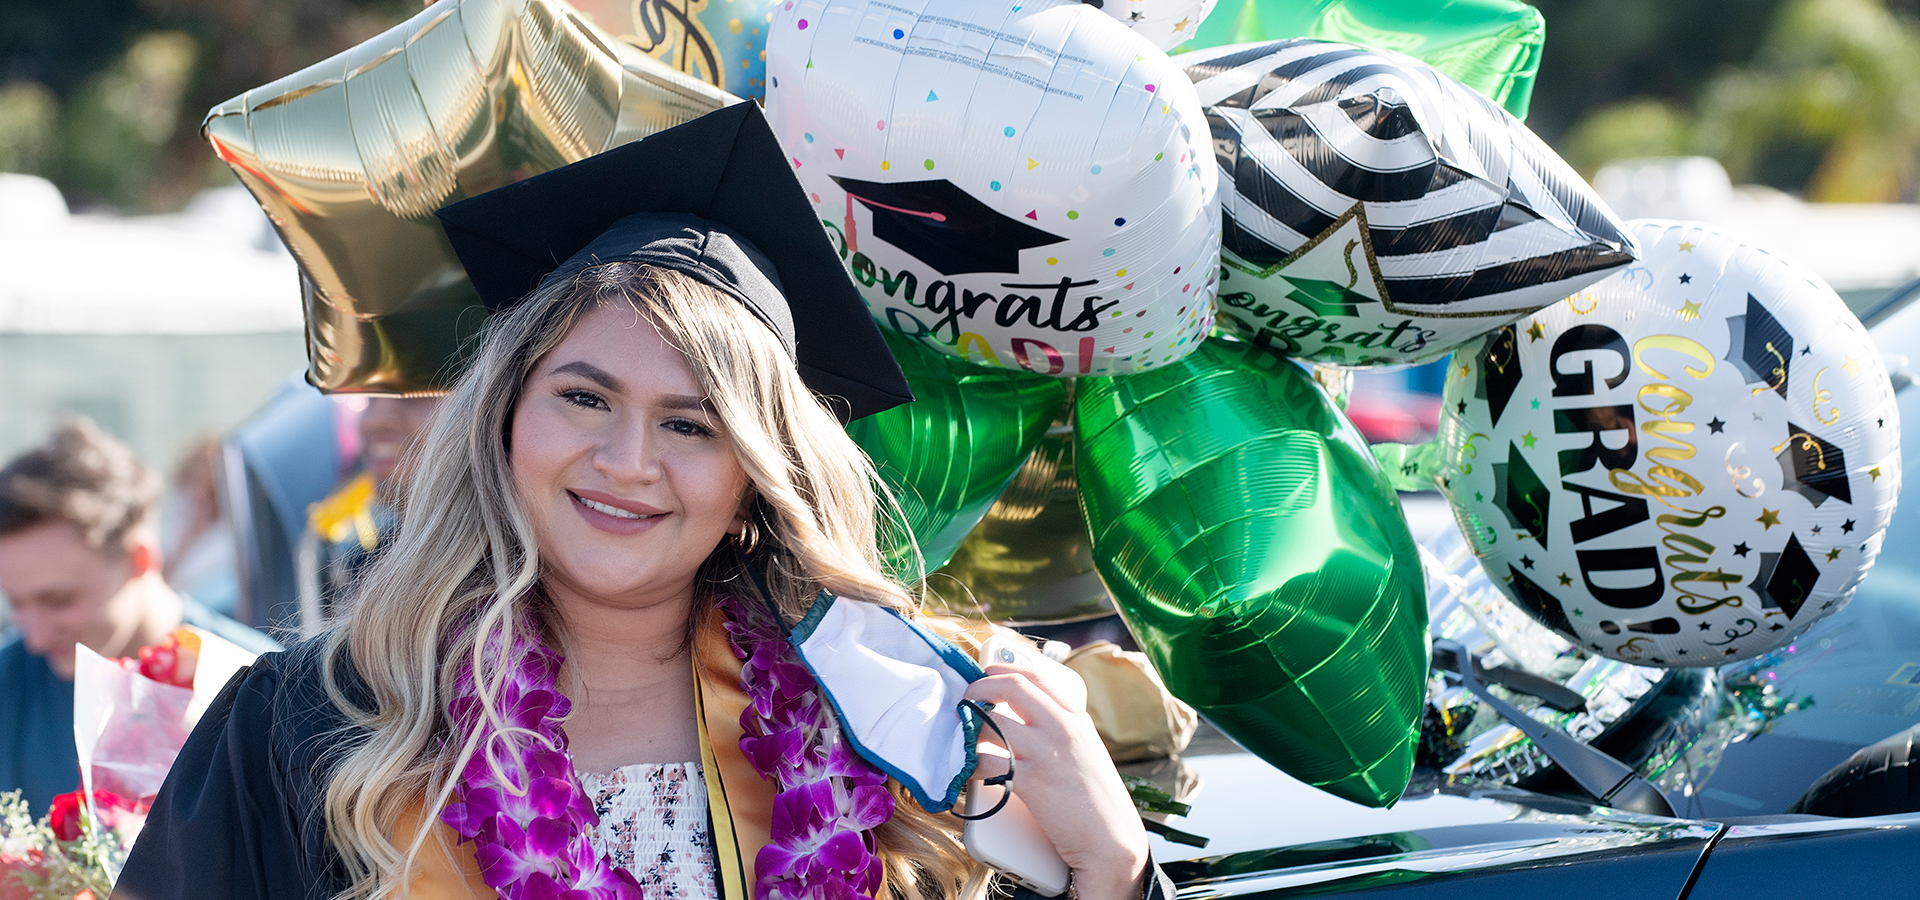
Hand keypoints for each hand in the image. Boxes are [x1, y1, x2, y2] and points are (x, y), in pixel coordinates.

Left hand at [963, 657, 1147, 899]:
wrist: (1113, 842)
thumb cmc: (1099, 804)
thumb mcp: (1088, 753)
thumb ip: (1062, 733)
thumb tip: (1026, 724)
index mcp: (1077, 718)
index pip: (1037, 676)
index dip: (1003, 670)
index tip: (986, 673)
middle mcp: (1062, 727)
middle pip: (1011, 687)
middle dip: (979, 687)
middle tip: (965, 700)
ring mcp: (1046, 752)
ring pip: (991, 722)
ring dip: (968, 727)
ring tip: (961, 736)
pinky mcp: (1031, 781)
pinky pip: (985, 762)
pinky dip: (969, 764)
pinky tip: (966, 770)